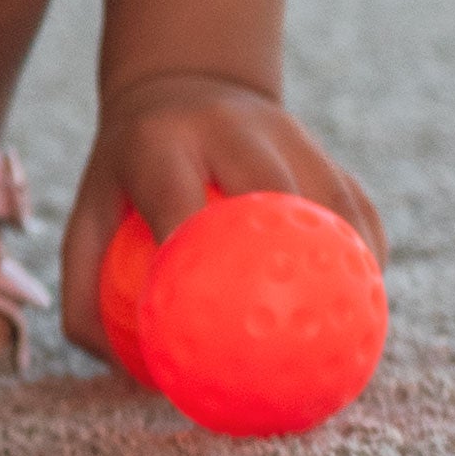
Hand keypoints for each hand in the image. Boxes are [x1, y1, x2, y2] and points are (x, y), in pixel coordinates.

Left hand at [59, 69, 385, 357]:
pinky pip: (358, 212)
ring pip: (332, 202)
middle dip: (285, 261)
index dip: (190, 244)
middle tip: (289, 344)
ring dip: (348, 268)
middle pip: (270, 190)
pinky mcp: (327, 151)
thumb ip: (86, 291)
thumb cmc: (129, 173)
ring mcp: (286, 133)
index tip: (199, 311)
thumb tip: (132, 375)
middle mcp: (227, 128)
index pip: (176, 196)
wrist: (183, 80)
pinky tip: (367, 310)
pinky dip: (366, 259)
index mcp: (161, 141)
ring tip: (351, 340)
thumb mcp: (88, 210)